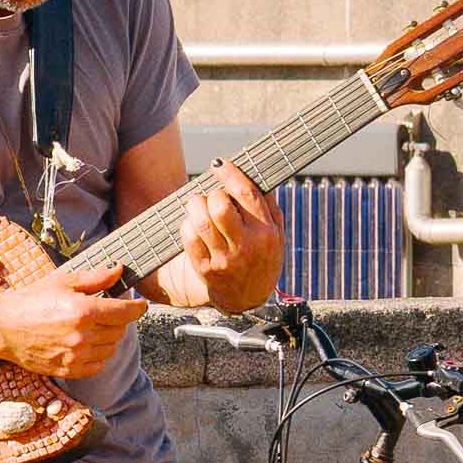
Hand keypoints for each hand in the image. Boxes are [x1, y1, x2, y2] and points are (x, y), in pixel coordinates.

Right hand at [0, 273, 149, 380]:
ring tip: (95, 328)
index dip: (138, 308)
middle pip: (120, 331)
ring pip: (111, 349)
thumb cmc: (30, 300)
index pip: (126, 312)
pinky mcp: (67, 369)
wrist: (2, 327)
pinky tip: (88, 345)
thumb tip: (119, 270)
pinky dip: (99, 356)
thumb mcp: (62, 281)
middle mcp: (82, 335)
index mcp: (83, 310)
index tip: (140, 305)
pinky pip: (98, 365)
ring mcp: (75, 355)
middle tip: (108, 313)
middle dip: (119, 321)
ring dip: (109, 338)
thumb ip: (95, 278)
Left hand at [184, 160, 284, 310]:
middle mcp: (246, 246)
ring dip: (195, 206)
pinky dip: (187, 225)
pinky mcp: (206, 269)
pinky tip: (193, 224)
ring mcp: (225, 259)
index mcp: (267, 232)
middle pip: (220, 207)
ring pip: (201, 222)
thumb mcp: (276, 234)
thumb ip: (268, 206)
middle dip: (211, 194)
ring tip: (198, 205)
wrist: (248, 298)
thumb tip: (253, 174)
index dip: (230, 174)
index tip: (219, 164)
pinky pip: (189, 238)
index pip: (247, 195)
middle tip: (210, 196)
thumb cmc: (261, 258)